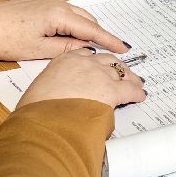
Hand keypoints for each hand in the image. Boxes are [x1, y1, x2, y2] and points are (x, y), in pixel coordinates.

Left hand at [0, 0, 129, 60]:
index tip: (124, 48)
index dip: (109, 40)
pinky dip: (76, 24)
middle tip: (113, 51)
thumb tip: (87, 49)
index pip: (91, 29)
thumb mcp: (38, 50)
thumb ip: (66, 49)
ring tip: (96, 46)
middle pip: (87, 20)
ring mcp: (50, 1)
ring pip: (78, 15)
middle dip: (101, 35)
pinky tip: (75, 36)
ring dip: (88, 30)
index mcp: (59, 14)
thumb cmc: (6, 39)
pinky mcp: (42, 3)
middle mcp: (58, 3)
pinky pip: (67, 13)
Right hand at [18, 48, 146, 110]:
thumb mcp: (42, 91)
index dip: (96, 63)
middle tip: (121, 74)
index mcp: (64, 60)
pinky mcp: (111, 90)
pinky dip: (135, 92)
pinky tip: (139, 96)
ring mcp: (99, 74)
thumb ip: (56, 87)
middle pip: (106, 60)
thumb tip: (62, 97)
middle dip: (115, 67)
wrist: (43, 121)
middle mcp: (83, 63)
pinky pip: (129, 89)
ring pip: (120, 71)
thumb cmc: (36, 111)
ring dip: (128, 77)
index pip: (86, 55)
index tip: (99, 67)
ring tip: (134, 83)